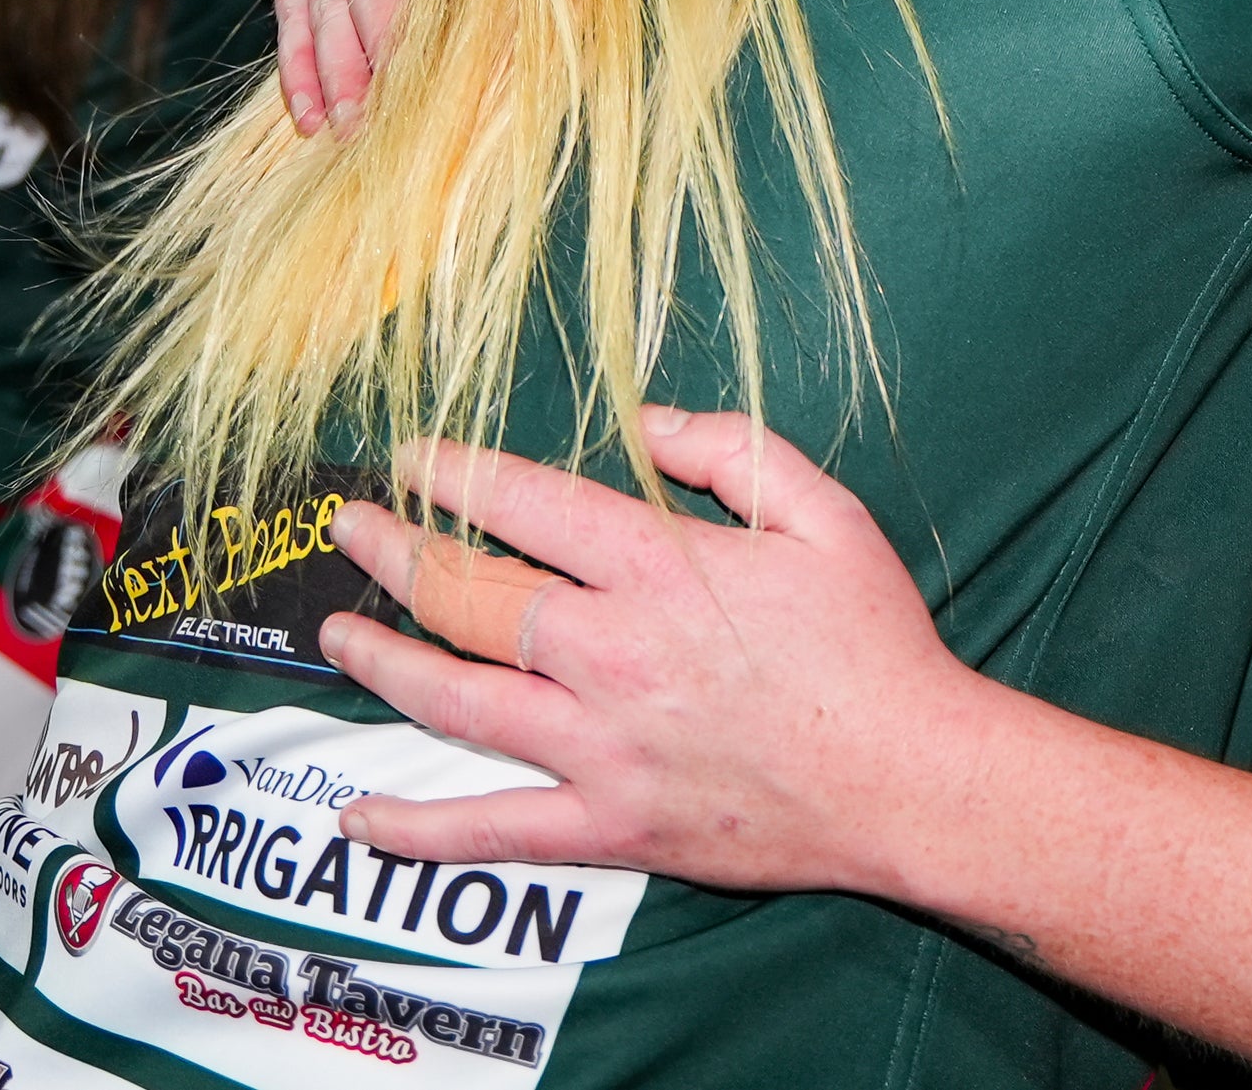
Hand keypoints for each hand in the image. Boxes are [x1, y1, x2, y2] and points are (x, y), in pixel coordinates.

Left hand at [314, 410, 978, 896]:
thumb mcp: (823, 511)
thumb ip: (731, 450)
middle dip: (397, 552)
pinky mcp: (610, 826)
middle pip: (470, 596)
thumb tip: (643, 421)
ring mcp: (602, 746)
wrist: (912, 778)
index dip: (455, 474)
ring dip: (385, 663)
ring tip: (339, 634)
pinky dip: (418, 829)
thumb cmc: (874, 642)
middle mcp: (613, 652)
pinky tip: (358, 817)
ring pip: (458, 701)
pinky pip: (492, 829)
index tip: (411, 458)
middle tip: (351, 528)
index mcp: (661, 566)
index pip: (525, 505)